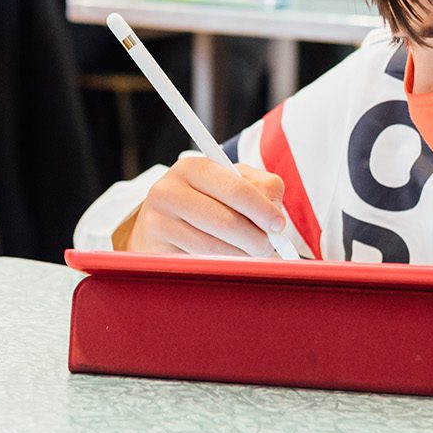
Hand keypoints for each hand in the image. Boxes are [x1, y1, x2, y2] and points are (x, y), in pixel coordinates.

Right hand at [119, 157, 286, 255]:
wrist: (159, 221)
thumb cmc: (206, 199)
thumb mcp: (231, 182)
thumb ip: (262, 187)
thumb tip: (275, 214)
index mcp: (192, 167)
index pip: (236, 189)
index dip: (262, 209)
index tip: (278, 226)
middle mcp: (169, 191)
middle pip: (226, 221)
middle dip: (256, 239)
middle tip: (268, 247)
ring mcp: (158, 222)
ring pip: (213, 247)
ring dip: (241, 256)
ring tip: (250, 254)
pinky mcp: (154, 249)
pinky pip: (198, 263)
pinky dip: (220, 264)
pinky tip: (226, 259)